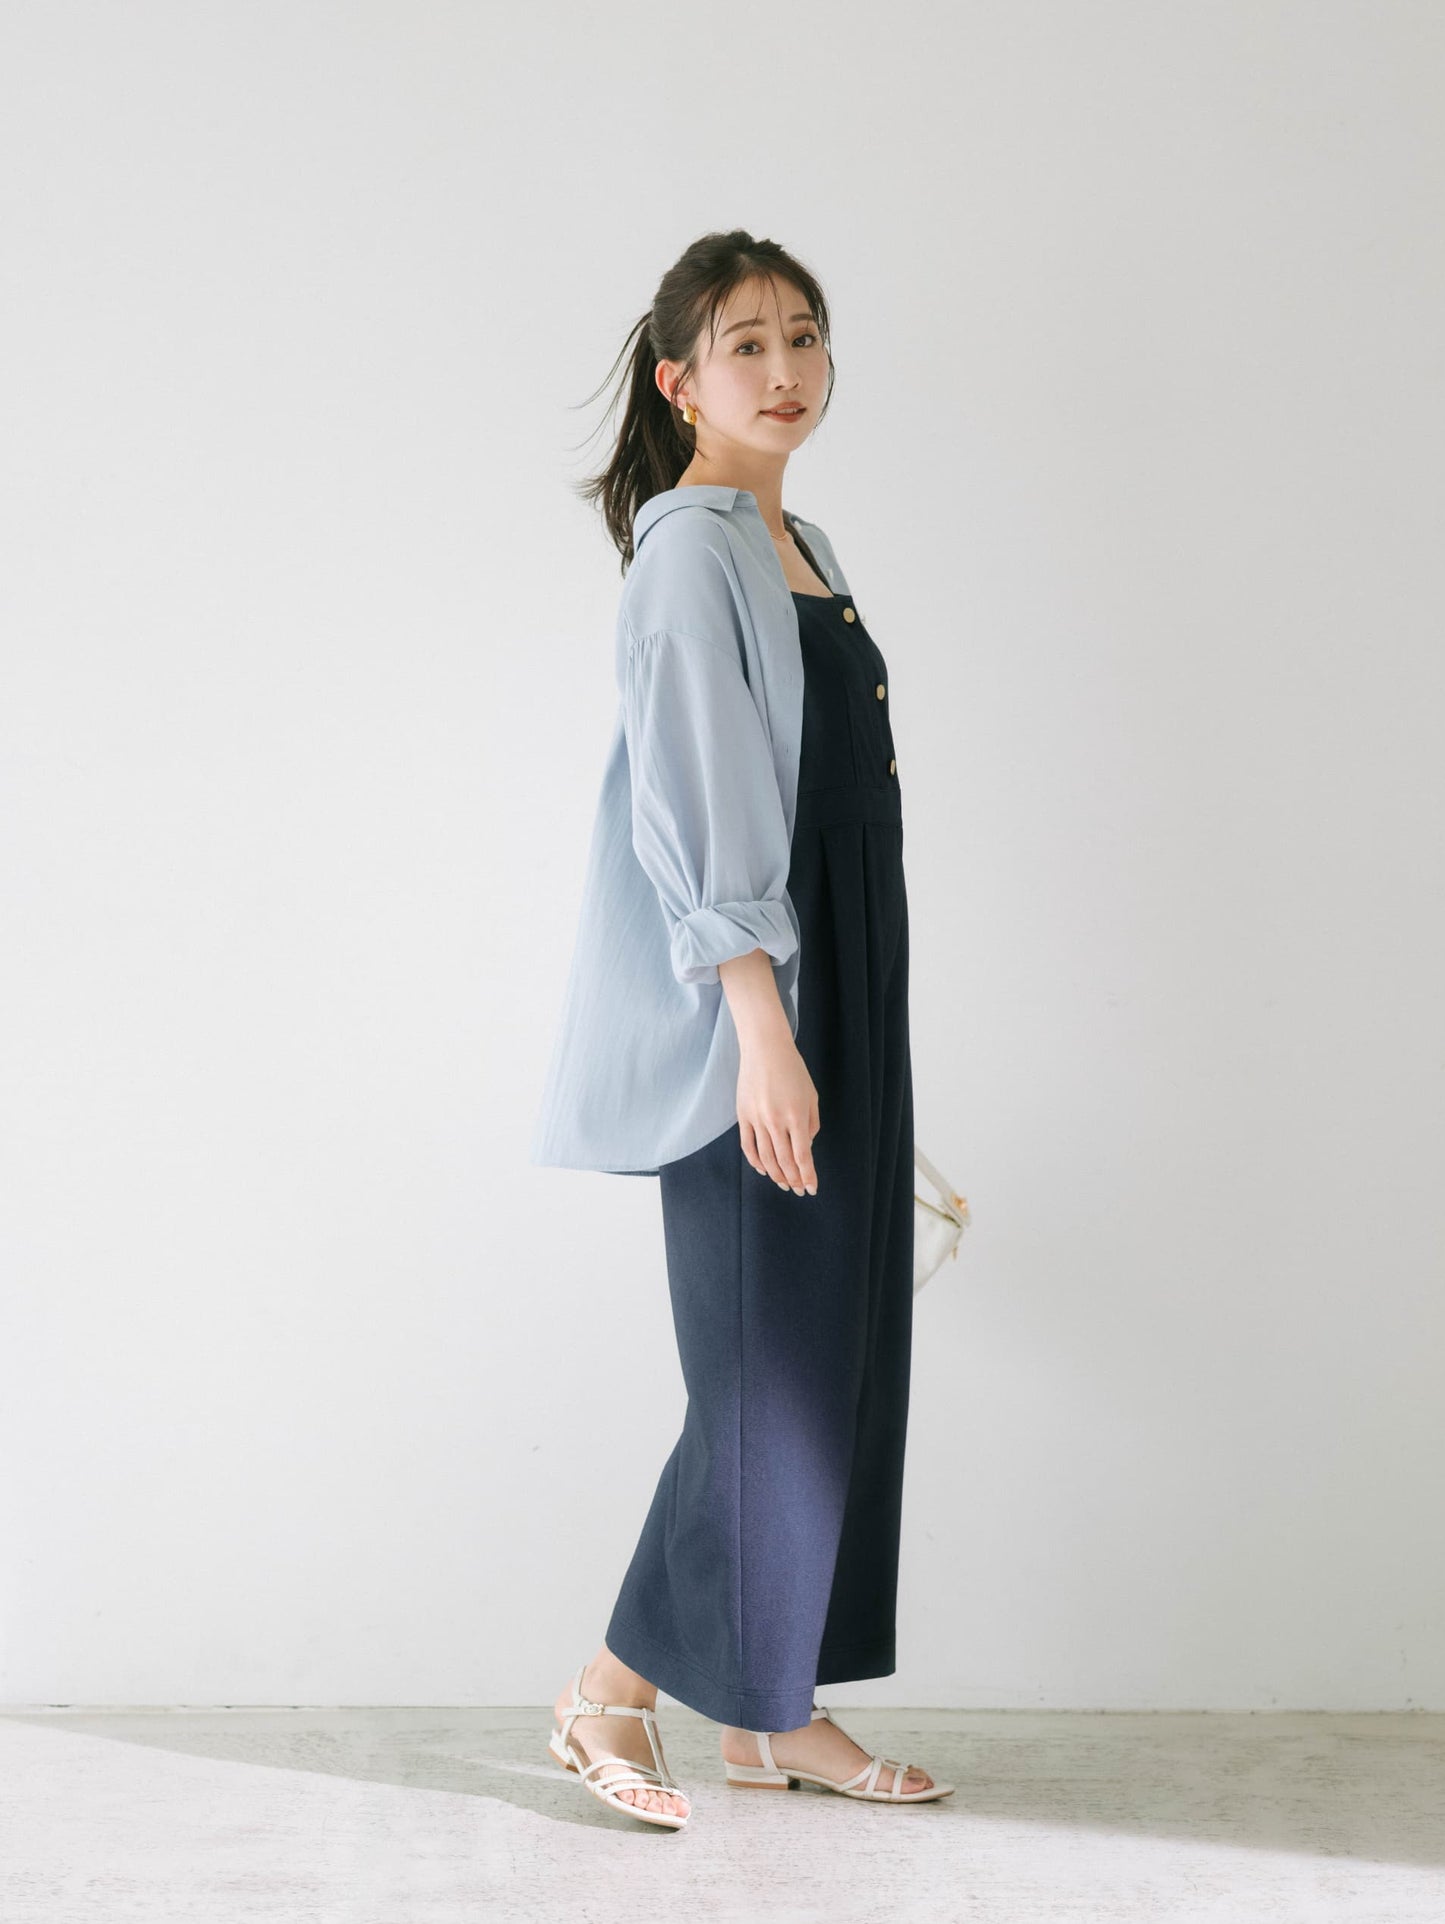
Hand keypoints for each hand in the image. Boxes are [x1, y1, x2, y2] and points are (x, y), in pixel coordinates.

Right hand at [736, 1034, 819, 1194]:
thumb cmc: (793, 1071)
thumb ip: (811, 1124)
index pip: (803, 1156)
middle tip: (798, 1190)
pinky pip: (748, 1146)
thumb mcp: (812, 1096)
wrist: (765, 1049)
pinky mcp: (743, 1116)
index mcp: (796, 1116)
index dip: (807, 1176)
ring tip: (784, 1184)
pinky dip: (756, 1162)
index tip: (811, 1189)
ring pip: (766, 1158)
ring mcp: (757, 1119)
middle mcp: (776, 1121)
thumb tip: (805, 1147)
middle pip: (785, 1161)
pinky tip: (764, 1170)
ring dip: (776, 1175)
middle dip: (794, 1180)